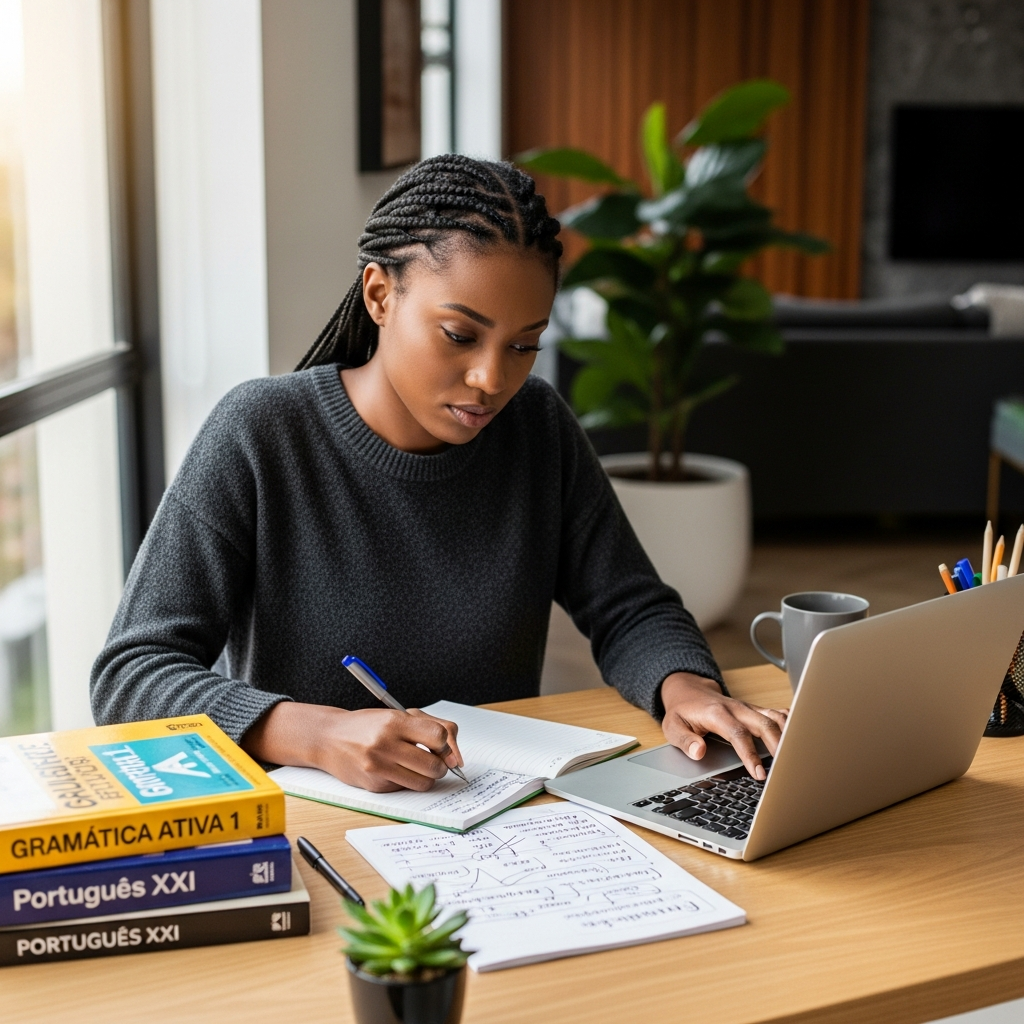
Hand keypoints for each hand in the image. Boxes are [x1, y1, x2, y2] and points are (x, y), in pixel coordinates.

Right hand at [242, 702, 463, 791]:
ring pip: (423, 783)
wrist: (328, 738)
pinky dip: (406, 782)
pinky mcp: (374, 785)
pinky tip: (394, 770)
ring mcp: (378, 767)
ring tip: (415, 766)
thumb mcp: (397, 715)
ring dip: (426, 777)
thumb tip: (455, 755)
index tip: (440, 746)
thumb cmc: (367, 725)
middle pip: (434, 765)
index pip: (438, 737)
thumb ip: (429, 727)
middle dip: (440, 765)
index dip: (445, 744)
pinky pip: (405, 789)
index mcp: (394, 722)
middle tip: (432, 760)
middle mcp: (385, 744)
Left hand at [659, 672, 788, 780]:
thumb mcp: (672, 726)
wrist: (688, 690)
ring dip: (788, 736)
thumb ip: (685, 740)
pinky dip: (790, 724)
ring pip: (775, 718)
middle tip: (786, 771)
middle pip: (764, 724)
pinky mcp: (755, 710)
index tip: (759, 774)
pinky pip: (776, 714)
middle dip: (778, 747)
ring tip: (798, 758)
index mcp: (717, 713)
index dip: (750, 754)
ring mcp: (748, 708)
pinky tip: (800, 738)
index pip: (738, 734)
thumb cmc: (682, 711)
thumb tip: (698, 752)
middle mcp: (736, 708)